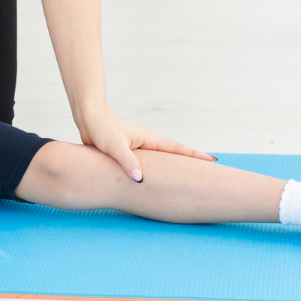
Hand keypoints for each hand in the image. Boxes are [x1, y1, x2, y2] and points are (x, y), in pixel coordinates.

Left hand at [76, 105, 215, 181]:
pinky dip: (156, 172)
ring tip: (188, 180)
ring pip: (161, 162)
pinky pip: (147, 166)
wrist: (88, 118)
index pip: (177, 149)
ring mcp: (139, 149)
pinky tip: (155, 181)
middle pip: (174, 156)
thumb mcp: (115, 146)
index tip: (213, 160)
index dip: (195, 156)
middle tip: (210, 172)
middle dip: (191, 163)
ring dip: (174, 168)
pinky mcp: (128, 155)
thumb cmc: (102, 128)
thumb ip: (127, 162)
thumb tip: (140, 179)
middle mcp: (147, 144)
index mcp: (149, 140)